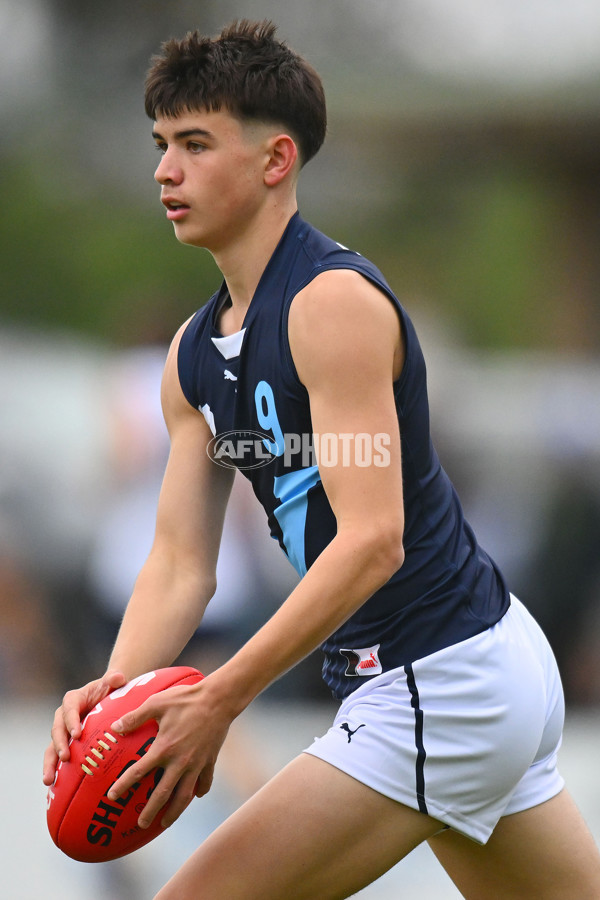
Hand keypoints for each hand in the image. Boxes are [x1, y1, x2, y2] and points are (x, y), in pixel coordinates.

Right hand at [42, 670, 126, 785]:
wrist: (108, 698)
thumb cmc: (111, 689)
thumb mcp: (113, 682)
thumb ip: (114, 678)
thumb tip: (118, 677)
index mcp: (73, 699)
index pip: (69, 709)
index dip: (71, 721)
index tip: (77, 734)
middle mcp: (64, 716)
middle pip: (57, 729)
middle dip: (59, 744)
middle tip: (65, 757)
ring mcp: (64, 732)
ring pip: (52, 748)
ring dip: (50, 763)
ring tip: (48, 780)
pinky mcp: (66, 745)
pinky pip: (57, 758)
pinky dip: (55, 771)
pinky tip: (55, 787)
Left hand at [106, 677, 232, 829]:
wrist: (219, 699)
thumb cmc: (186, 699)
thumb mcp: (157, 703)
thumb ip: (135, 717)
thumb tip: (115, 727)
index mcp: (164, 748)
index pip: (139, 772)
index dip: (124, 785)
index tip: (112, 796)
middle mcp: (180, 761)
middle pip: (163, 794)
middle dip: (150, 811)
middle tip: (140, 824)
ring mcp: (197, 763)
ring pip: (184, 795)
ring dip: (174, 811)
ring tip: (165, 822)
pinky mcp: (210, 760)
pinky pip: (205, 781)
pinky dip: (200, 791)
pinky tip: (195, 796)